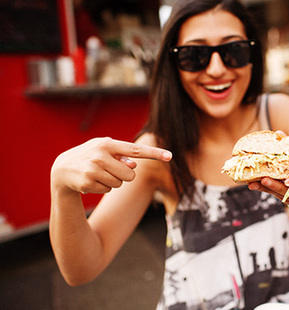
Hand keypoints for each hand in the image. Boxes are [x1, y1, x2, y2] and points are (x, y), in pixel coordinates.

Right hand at [51, 137, 171, 194]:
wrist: (62, 169)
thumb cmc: (91, 157)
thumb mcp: (105, 151)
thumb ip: (122, 155)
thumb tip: (133, 164)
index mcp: (107, 143)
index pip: (136, 150)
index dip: (154, 154)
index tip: (170, 156)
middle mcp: (100, 155)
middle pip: (130, 174)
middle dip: (124, 175)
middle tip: (110, 170)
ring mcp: (93, 170)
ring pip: (120, 183)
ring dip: (113, 182)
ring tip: (99, 174)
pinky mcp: (87, 183)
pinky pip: (108, 190)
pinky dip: (103, 188)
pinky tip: (91, 181)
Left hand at [248, 169, 288, 207]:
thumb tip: (279, 134)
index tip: (288, 179)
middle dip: (277, 186)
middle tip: (265, 179)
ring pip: (282, 195)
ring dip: (268, 188)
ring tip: (255, 182)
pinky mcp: (288, 201)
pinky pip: (276, 195)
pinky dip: (264, 190)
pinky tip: (253, 184)